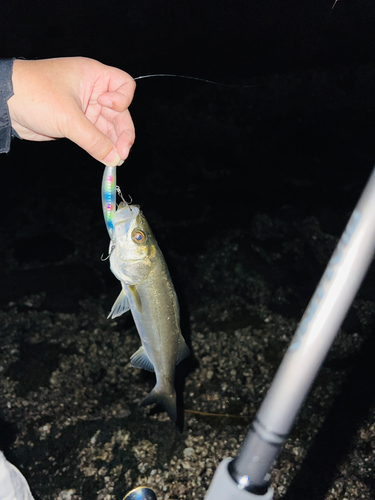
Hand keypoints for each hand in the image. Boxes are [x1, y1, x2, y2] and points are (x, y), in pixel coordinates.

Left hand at [8, 57, 135, 165]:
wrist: (5, 104)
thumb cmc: (34, 95)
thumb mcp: (68, 119)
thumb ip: (94, 141)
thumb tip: (115, 158)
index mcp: (93, 76)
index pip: (124, 85)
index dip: (123, 100)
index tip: (108, 108)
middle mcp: (92, 90)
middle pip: (119, 112)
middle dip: (122, 132)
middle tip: (122, 153)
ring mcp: (84, 107)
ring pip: (108, 126)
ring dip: (113, 143)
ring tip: (116, 159)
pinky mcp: (76, 122)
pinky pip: (95, 135)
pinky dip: (101, 146)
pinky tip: (106, 157)